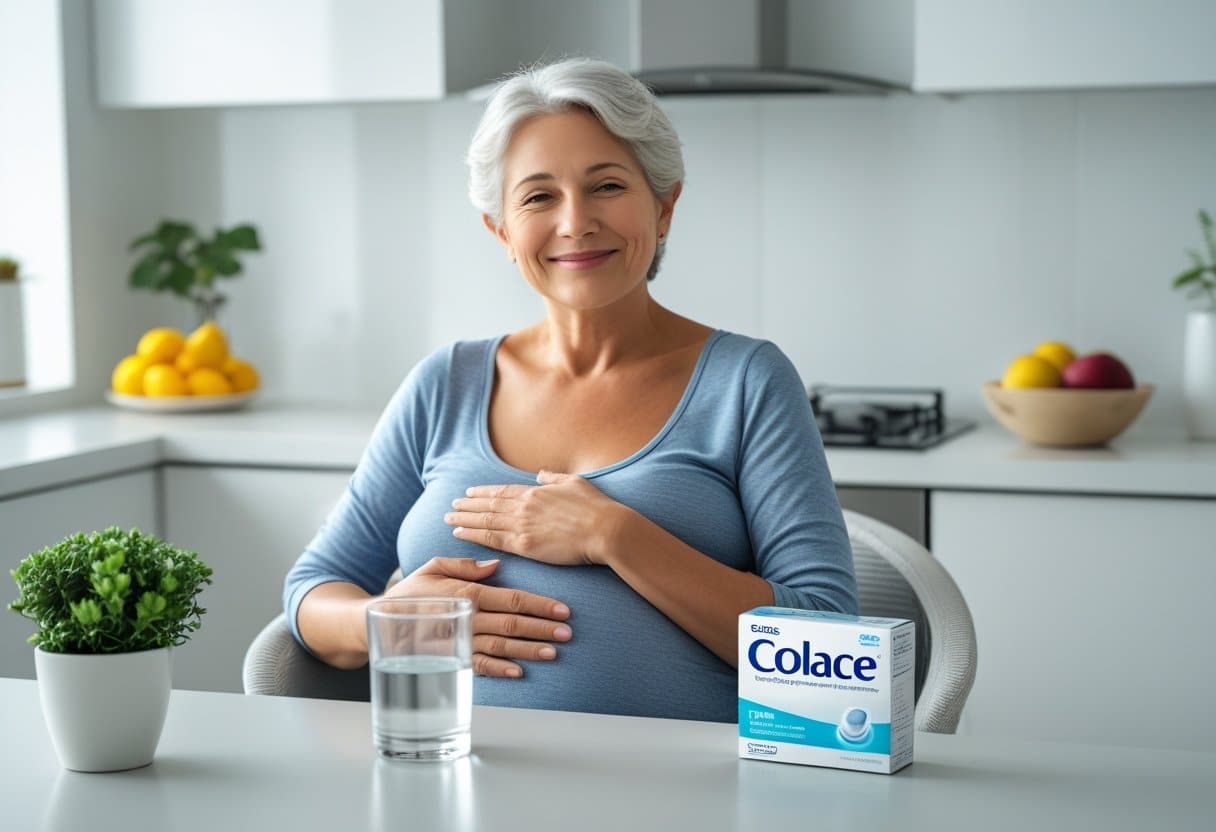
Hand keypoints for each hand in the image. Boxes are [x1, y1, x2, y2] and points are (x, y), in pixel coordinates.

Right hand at [384, 556, 571, 677]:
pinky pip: (478, 666)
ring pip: (500, 647)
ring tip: (553, 653)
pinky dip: (499, 670)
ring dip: (529, 650)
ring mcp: (458, 642)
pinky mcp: (449, 659)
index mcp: (466, 593)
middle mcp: (465, 618)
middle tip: (567, 633)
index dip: (540, 605)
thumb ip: (465, 565)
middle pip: (512, 625)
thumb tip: (496, 565)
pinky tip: (519, 672)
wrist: (376, 623)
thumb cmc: (410, 592)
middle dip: (543, 629)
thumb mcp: (433, 567)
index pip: (512, 600)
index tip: (563, 610)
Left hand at [444, 470, 625, 565]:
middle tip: (451, 505)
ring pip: (485, 521)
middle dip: (468, 505)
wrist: (606, 530)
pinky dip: (473, 535)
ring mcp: (523, 526)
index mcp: (536, 492)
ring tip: (449, 518)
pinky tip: (460, 533)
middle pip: (488, 505)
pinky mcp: (526, 546)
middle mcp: (524, 506)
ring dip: (464, 519)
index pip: (501, 491)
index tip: (469, 493)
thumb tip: (540, 474)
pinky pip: (492, 540)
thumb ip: (554, 478)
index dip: (483, 492)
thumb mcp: (575, 482)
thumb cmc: (596, 507)